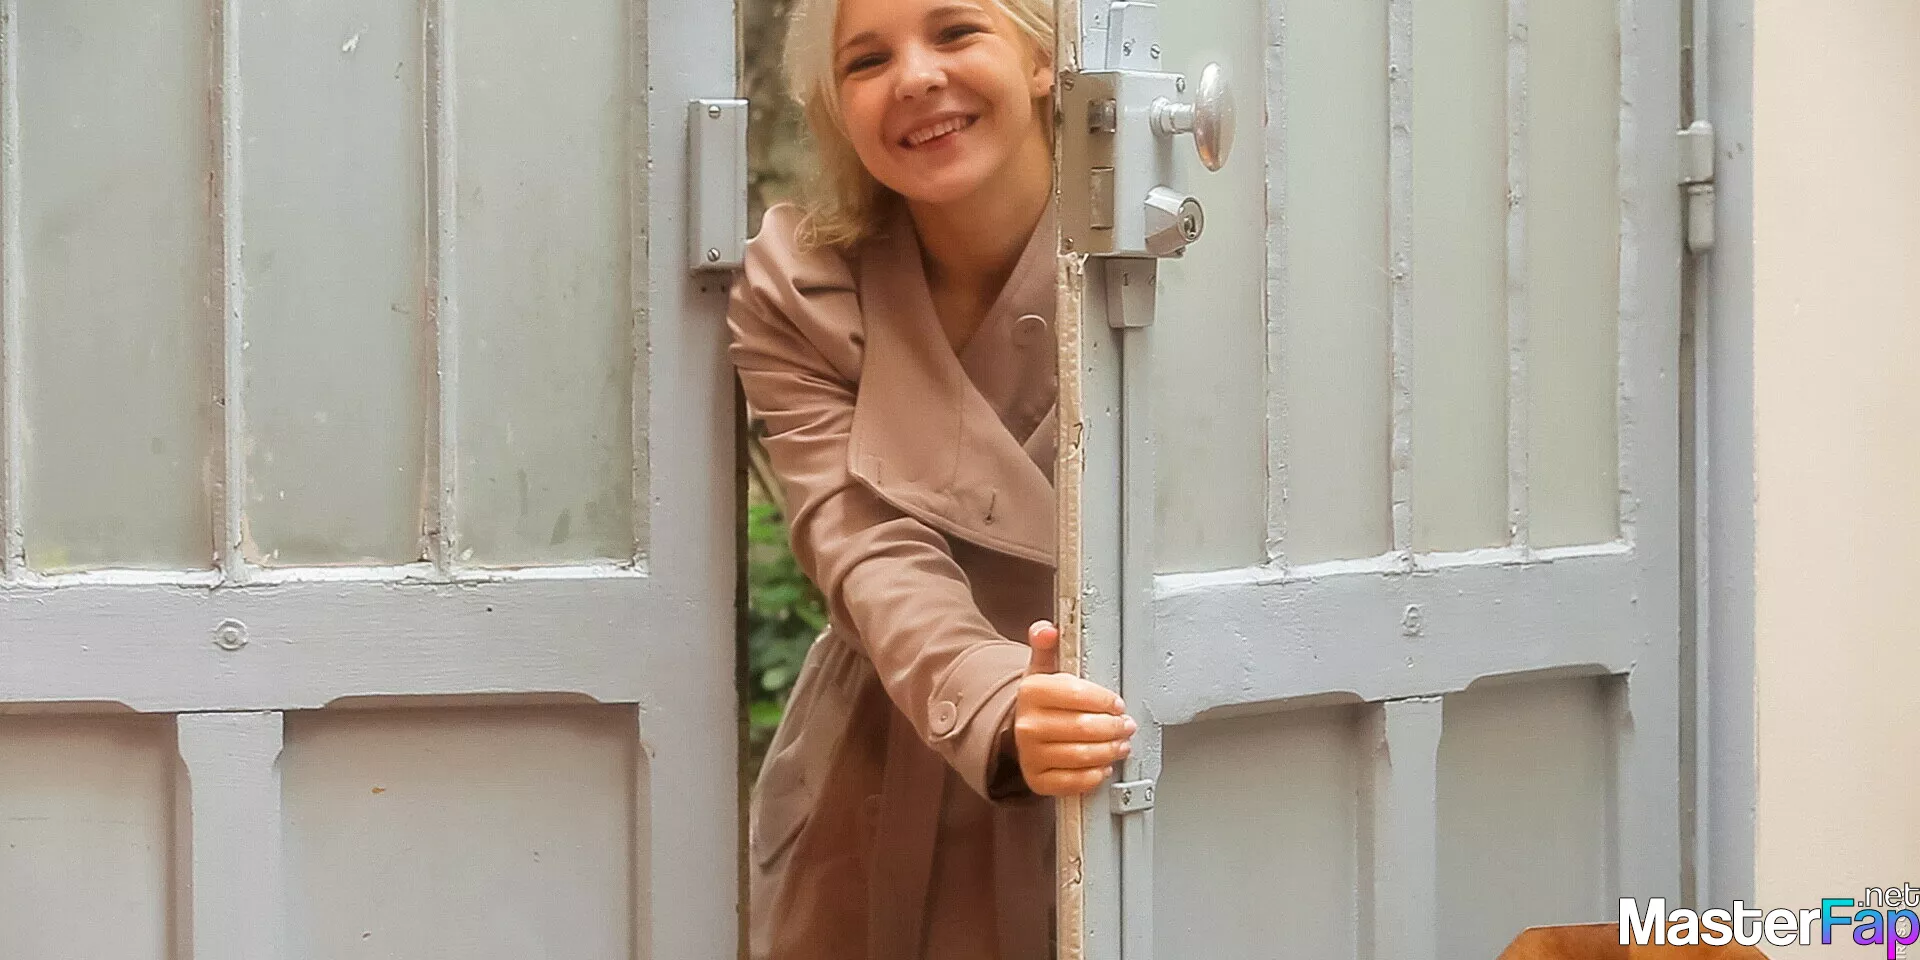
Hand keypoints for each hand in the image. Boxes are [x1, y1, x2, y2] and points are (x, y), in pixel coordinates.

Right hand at [1013, 620, 1137, 796]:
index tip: (1118, 703)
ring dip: (1109, 751)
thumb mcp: (1043, 667)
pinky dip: (1093, 776)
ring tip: (1122, 745)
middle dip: (1113, 728)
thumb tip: (1047, 628)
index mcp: (1030, 691)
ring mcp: (1030, 754)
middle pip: (1083, 728)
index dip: (1103, 700)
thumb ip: (1046, 644)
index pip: (1076, 694)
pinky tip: (1104, 767)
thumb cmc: (1044, 698)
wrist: (1022, 730)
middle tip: (1128, 726)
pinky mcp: (1037, 779)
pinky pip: (1071, 782)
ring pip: (1081, 756)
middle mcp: (1027, 724)